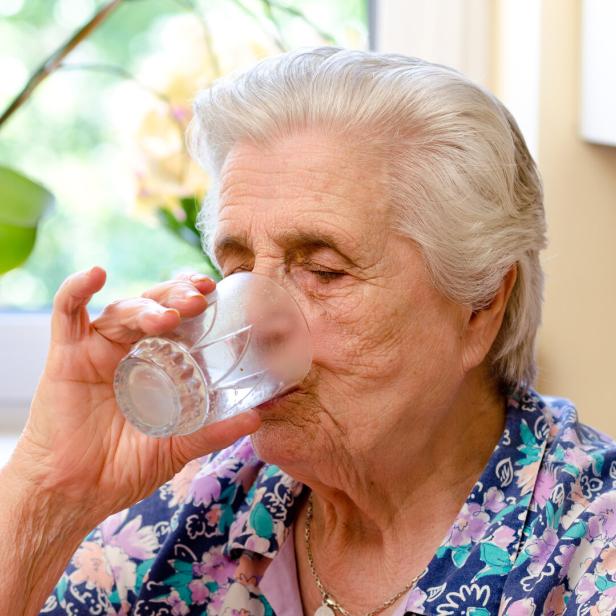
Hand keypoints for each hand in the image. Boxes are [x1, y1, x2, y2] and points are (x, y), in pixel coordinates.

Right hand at [7, 266, 259, 524]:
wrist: (78, 494)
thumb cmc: (124, 469)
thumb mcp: (177, 446)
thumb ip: (213, 430)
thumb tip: (256, 418)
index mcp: (157, 363)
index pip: (179, 319)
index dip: (195, 300)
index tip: (216, 292)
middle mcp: (130, 350)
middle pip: (155, 306)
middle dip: (177, 296)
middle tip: (200, 298)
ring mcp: (98, 350)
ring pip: (122, 310)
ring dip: (147, 306)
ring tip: (170, 316)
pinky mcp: (67, 356)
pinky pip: (67, 314)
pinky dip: (76, 290)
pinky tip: (95, 274)